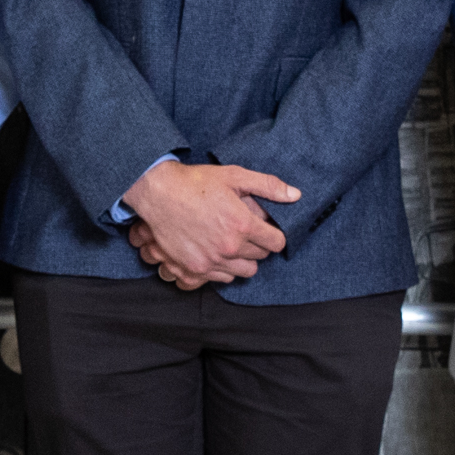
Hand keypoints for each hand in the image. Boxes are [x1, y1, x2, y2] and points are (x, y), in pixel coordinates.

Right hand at [124, 160, 295, 289]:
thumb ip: (268, 186)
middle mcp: (229, 247)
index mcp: (242, 224)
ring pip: (244, 271)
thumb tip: (295, 195)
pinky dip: (224, 268)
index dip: (275, 235)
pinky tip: (218, 252)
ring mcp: (212, 260)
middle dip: (259, 245)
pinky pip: (222, 278)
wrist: (158, 194)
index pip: (277, 243)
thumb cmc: (196, 183)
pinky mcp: (195, 269)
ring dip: (243, 259)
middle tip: (248, 232)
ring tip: (233, 243)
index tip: (267, 230)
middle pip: (261, 257)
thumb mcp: (234, 176)